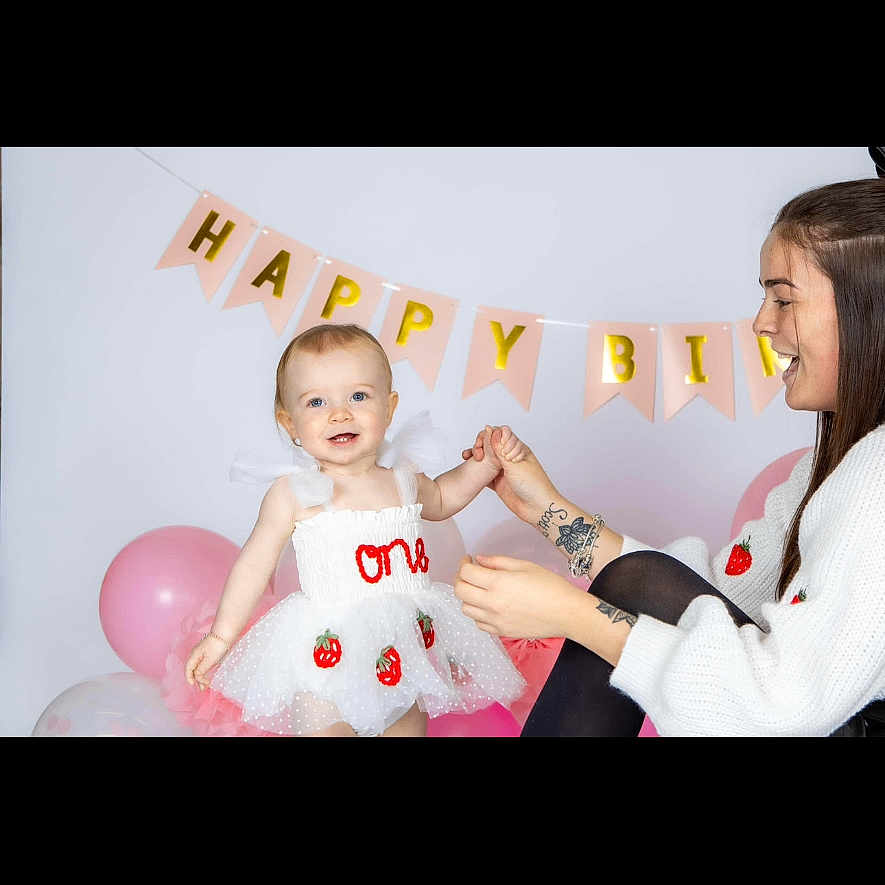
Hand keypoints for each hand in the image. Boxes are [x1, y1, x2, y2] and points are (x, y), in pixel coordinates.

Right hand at [184, 636, 229, 690]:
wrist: (226, 634)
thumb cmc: (217, 646)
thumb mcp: (209, 661)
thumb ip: (201, 670)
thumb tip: (197, 676)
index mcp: (194, 656)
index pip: (188, 669)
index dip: (189, 678)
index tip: (194, 685)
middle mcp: (196, 654)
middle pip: (193, 669)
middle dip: (196, 679)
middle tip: (203, 688)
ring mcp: (203, 653)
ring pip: (199, 667)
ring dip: (201, 676)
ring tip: (206, 684)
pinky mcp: (209, 652)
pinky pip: (204, 664)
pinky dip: (205, 671)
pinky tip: (209, 674)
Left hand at [454, 554, 585, 639]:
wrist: (567, 613)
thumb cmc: (550, 586)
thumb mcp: (524, 565)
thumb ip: (498, 561)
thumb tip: (479, 560)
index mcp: (498, 583)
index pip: (466, 572)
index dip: (463, 563)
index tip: (468, 559)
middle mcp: (492, 603)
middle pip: (460, 591)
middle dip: (460, 578)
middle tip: (469, 572)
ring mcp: (495, 620)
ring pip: (465, 608)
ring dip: (467, 596)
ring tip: (479, 589)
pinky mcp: (501, 632)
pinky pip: (478, 623)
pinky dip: (478, 613)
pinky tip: (488, 605)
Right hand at [463, 428, 559, 524]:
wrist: (538, 509)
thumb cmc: (534, 486)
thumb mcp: (514, 464)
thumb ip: (500, 448)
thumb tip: (491, 429)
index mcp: (518, 449)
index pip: (499, 434)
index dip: (488, 436)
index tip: (482, 446)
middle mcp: (510, 457)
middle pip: (491, 445)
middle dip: (480, 446)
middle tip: (476, 455)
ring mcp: (504, 470)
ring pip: (486, 459)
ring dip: (476, 457)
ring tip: (466, 459)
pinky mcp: (499, 482)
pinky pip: (484, 474)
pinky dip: (476, 471)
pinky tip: (468, 471)